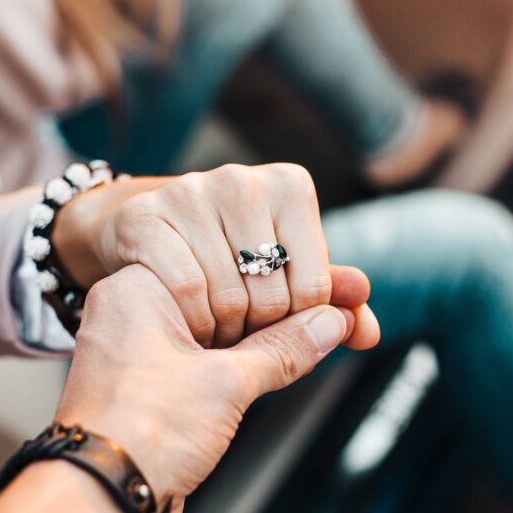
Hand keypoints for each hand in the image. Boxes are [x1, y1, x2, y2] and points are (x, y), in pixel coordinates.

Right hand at [53, 163, 362, 348]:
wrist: (145, 228)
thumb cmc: (230, 251)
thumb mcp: (287, 269)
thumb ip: (330, 299)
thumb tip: (367, 332)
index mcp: (290, 186)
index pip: (315, 289)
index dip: (297, 323)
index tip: (276, 320)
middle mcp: (242, 180)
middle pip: (273, 298)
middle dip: (260, 331)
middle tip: (243, 329)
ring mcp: (189, 193)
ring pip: (229, 299)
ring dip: (224, 331)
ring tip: (217, 326)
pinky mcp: (145, 217)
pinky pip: (186, 292)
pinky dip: (191, 321)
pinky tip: (188, 319)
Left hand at [54, 264, 368, 512]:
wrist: (97, 503)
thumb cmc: (135, 435)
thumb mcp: (225, 383)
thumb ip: (283, 348)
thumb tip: (329, 323)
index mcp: (142, 286)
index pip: (231, 262)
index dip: (290, 273)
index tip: (339, 286)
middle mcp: (141, 312)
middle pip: (237, 294)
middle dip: (297, 304)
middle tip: (351, 304)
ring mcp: (150, 352)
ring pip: (231, 330)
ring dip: (283, 333)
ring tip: (338, 327)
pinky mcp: (162, 388)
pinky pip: (219, 360)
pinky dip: (258, 360)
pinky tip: (300, 354)